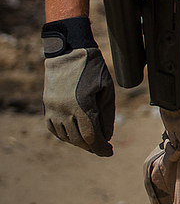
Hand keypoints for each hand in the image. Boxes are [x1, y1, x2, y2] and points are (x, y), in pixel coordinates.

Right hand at [42, 18, 113, 156]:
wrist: (69, 52)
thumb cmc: (93, 68)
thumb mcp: (106, 90)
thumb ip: (106, 116)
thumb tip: (106, 137)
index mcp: (81, 106)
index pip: (91, 137)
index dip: (101, 148)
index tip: (109, 152)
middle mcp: (63, 110)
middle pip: (77, 139)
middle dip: (91, 147)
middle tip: (103, 149)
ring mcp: (52, 109)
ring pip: (64, 136)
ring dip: (78, 142)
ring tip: (91, 141)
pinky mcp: (46, 106)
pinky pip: (53, 128)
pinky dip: (64, 135)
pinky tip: (75, 134)